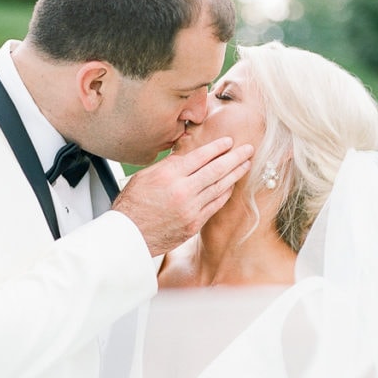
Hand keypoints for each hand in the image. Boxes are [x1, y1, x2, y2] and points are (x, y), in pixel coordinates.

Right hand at [113, 138, 253, 255]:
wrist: (128, 235)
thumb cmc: (132, 205)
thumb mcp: (144, 176)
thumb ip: (168, 166)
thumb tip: (186, 157)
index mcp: (169, 175)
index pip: (201, 156)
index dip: (218, 147)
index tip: (229, 141)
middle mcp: (183, 191)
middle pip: (216, 170)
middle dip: (235, 158)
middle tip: (248, 150)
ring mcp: (190, 209)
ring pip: (219, 188)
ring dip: (235, 175)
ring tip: (246, 165)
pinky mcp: (193, 224)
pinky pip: (215, 206)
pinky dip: (224, 194)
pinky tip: (231, 186)